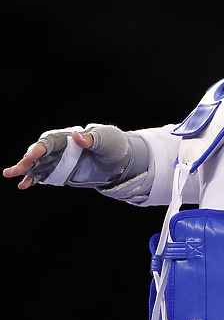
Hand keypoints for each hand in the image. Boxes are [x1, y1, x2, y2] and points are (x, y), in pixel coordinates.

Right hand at [3, 125, 146, 188]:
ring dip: (24, 170)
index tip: (32, 156)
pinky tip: (24, 185)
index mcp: (69, 137)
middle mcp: (60, 148)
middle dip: (27, 160)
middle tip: (16, 169)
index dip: (40, 148)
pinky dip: (32, 179)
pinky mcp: (58, 171)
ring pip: (36, 164)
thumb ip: (92, 139)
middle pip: (39, 153)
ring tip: (10, 174)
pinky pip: (42, 175)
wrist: (118, 160)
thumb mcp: (106, 140)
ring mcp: (58, 160)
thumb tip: (78, 135)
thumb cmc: (112, 144)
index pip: (50, 141)